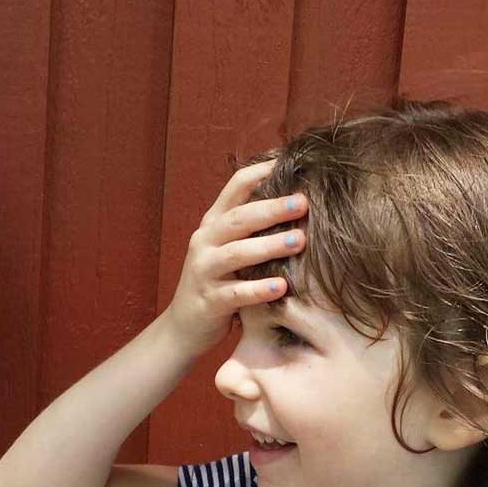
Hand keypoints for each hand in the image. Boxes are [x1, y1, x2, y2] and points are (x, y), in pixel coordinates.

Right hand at [163, 159, 307, 356]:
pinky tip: (281, 286)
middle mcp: (206, 242)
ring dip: (269, 246)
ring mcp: (205, 271)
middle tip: (303, 202)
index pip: (235, 187)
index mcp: (214, 223)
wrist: (184, 325)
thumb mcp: (229, 246)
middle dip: (271, 208)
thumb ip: (252, 225)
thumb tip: (296, 198)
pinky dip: (259, 289)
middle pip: (238, 218)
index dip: (260, 172)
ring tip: (299, 240)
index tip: (289, 161)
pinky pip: (236, 294)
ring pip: (236, 253)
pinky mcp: (210, 301)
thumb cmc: (219, 280)